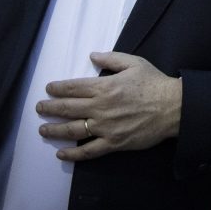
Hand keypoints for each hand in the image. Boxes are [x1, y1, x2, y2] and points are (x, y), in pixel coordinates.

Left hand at [36, 52, 181, 161]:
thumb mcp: (133, 63)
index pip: (73, 87)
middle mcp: (100, 107)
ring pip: (73, 130)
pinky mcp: (113, 143)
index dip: (58, 88)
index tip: (48, 89)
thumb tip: (92, 56)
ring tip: (43, 129)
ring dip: (55, 130)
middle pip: (68, 108)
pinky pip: (89, 151)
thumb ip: (111, 59)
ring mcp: (105, 127)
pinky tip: (61, 153)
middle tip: (38, 109)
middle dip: (50, 108)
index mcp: (104, 87)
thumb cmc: (154, 83)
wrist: (172, 108)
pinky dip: (73, 154)